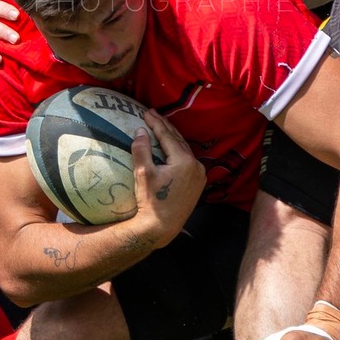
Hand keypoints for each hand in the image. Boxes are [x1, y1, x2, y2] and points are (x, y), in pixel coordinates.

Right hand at [128, 108, 203, 242]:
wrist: (163, 226)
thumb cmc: (151, 201)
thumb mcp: (143, 173)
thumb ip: (142, 149)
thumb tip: (140, 131)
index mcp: (184, 161)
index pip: (167, 136)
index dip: (156, 123)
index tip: (146, 113)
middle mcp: (196, 165)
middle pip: (178, 140)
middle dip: (164, 127)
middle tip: (153, 114)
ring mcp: (199, 174)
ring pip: (184, 149)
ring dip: (172, 138)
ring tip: (161, 127)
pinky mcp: (198, 183)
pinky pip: (188, 160)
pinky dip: (179, 150)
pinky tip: (171, 147)